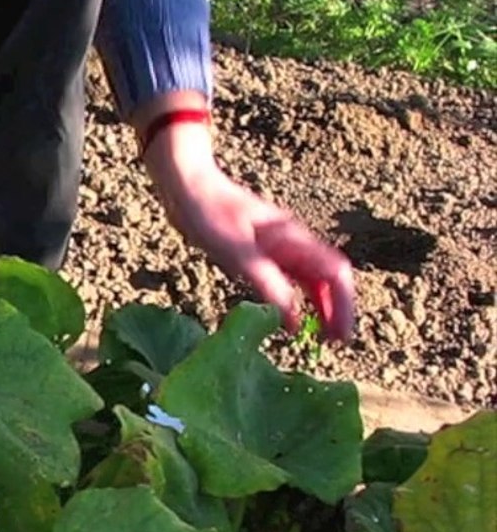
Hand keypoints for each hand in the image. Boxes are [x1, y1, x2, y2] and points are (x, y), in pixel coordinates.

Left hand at [143, 123, 355, 341]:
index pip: (336, 274)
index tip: (339, 336)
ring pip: (312, 279)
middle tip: (331, 344)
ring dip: (319, 307)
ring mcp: (280, 245)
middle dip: (336, 310)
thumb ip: (267, 281)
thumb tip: (292, 318)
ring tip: (317, 336)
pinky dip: (297, 298)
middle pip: (330, 278)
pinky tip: (288, 316)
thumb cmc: (210, 214)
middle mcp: (294, 242)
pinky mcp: (263, 250)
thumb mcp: (236, 252)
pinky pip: (291, 277)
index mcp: (294, 239)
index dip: (343, 306)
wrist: (188, 187)